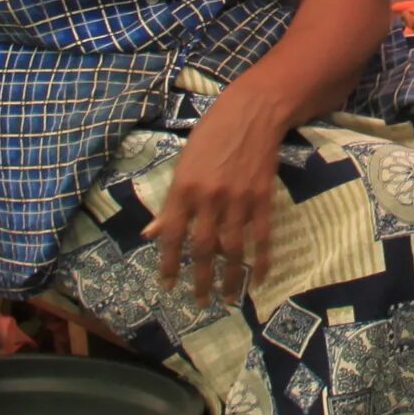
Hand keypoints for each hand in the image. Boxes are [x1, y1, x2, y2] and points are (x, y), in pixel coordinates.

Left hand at [153, 96, 285, 303]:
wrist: (253, 112)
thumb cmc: (212, 134)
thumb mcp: (183, 164)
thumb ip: (170, 203)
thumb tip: (152, 233)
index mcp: (184, 188)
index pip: (172, 235)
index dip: (168, 264)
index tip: (167, 286)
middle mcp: (209, 198)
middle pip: (202, 248)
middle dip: (200, 279)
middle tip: (199, 302)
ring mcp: (238, 200)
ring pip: (232, 248)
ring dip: (230, 278)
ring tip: (228, 299)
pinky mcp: (262, 198)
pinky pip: (261, 237)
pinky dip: (261, 260)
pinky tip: (258, 279)